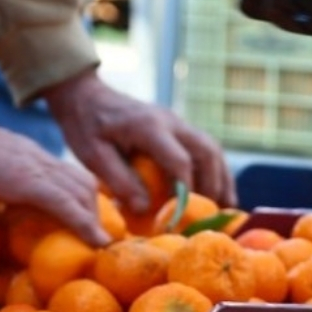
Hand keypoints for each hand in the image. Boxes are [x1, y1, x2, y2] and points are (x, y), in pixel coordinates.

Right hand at [0, 106, 111, 243]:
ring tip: (99, 243)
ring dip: (95, 219)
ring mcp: (36, 168)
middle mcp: (38, 158)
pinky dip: (86, 225)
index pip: (65, 173)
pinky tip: (97, 243)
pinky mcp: (29, 183)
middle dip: (93, 210)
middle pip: (82, 182)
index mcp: (26, 154)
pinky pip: (67, 205)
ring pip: (82, 191)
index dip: (79, 196)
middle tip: (94, 236)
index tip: (82, 218)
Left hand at [40, 71, 235, 213]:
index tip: (185, 215)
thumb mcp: (92, 155)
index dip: (186, 190)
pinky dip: (214, 169)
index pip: (180, 160)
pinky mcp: (176, 127)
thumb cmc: (85, 126)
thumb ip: (119, 180)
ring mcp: (176, 122)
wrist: (85, 97)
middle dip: (214, 183)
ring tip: (226, 206)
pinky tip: (216, 190)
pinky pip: (204, 147)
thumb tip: (145, 209)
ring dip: (221, 176)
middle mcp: (170, 121)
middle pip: (207, 151)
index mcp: (149, 127)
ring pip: (211, 147)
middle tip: (215, 213)